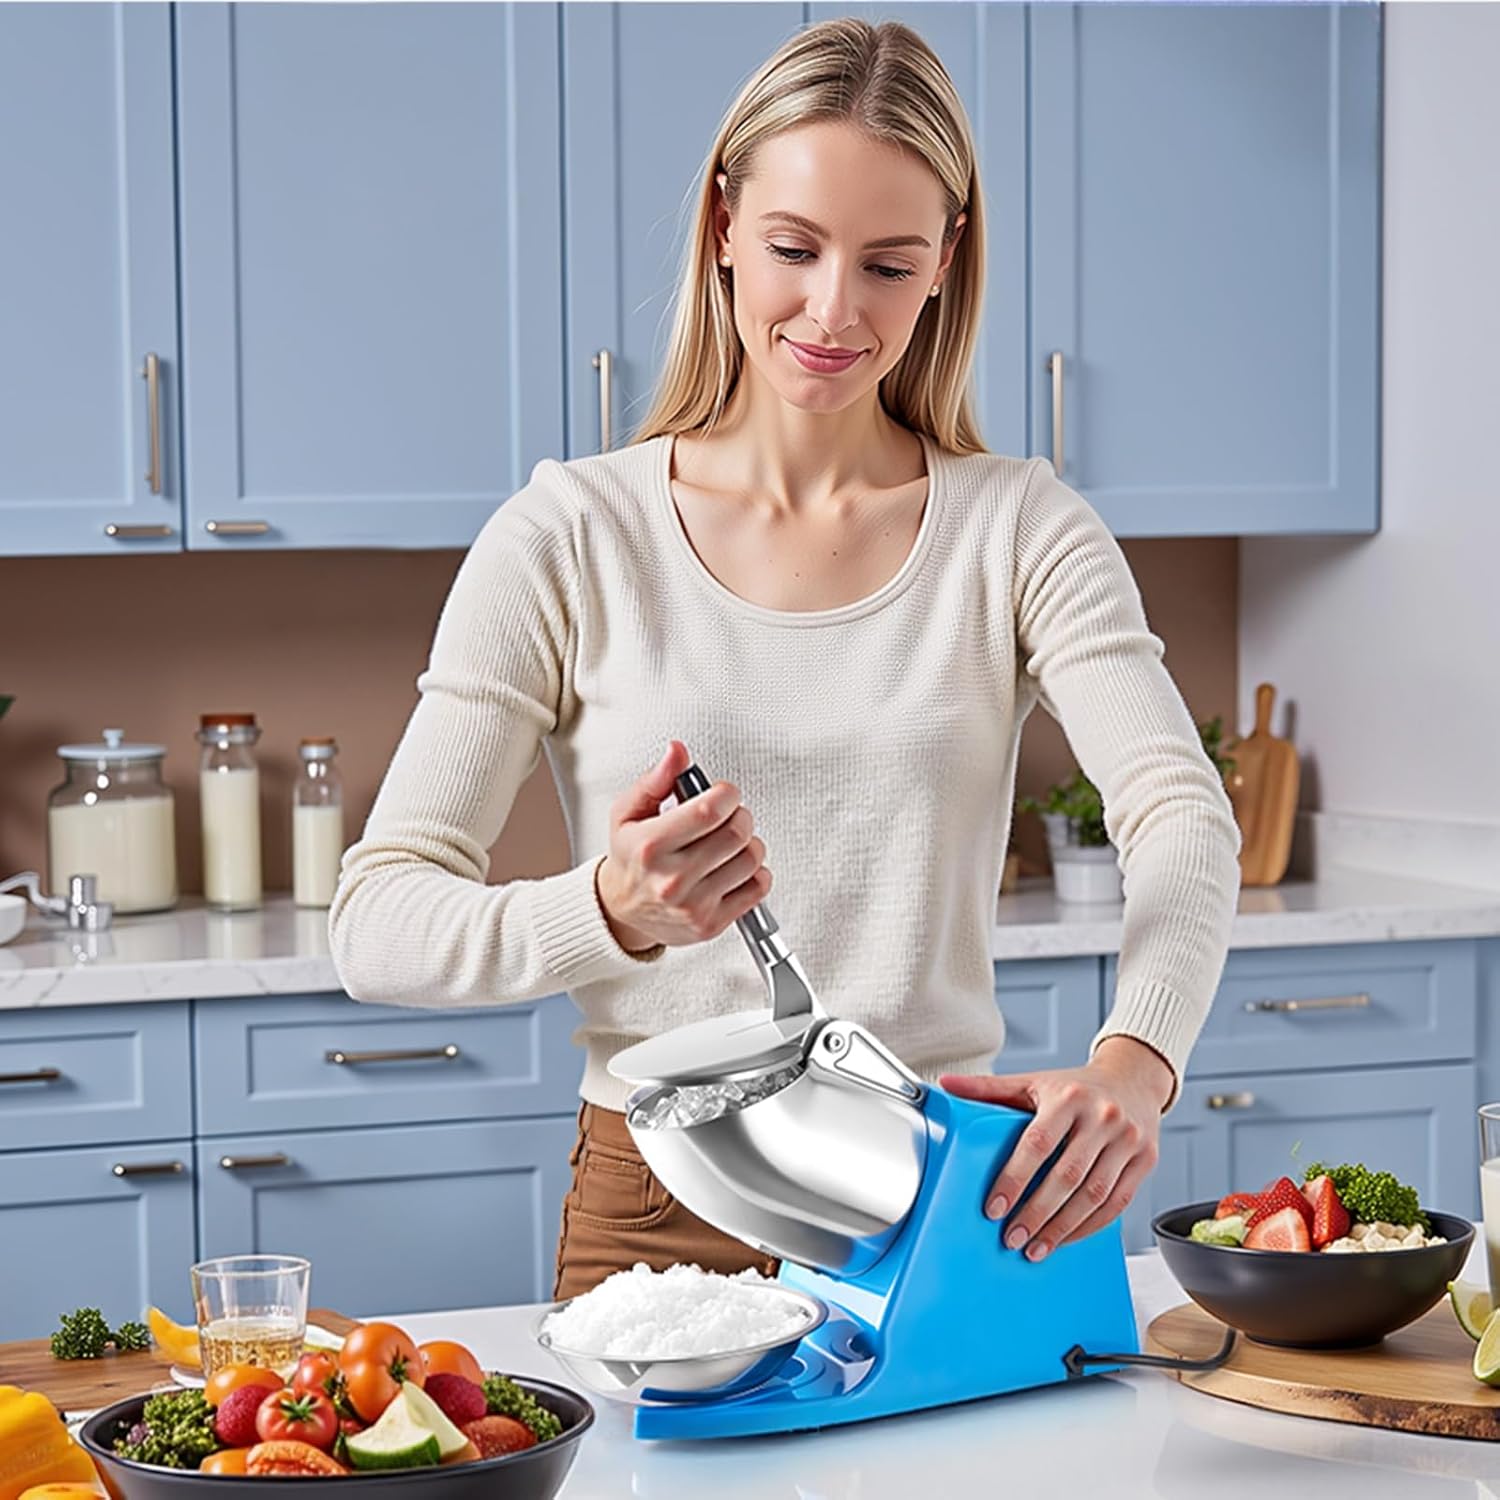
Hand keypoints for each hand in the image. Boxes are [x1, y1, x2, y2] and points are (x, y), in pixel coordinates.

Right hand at [596, 740, 771, 951]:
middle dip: (739, 815)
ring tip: (731, 842)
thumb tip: (677, 752)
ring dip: (749, 843)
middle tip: (729, 815)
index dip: (726, 794)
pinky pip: (757, 889)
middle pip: (735, 833)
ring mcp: (693, 905)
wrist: (620, 910)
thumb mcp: (629, 813)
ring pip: (751, 859)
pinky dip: (756, 873)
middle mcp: (672, 879)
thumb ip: (656, 779)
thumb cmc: (630, 858)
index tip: (724, 793)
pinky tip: (736, 867)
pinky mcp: (711, 924)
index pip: (708, 810)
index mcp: (651, 846)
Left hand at [938, 1036, 1173, 1260]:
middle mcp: (1102, 1117)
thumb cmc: (1075, 1086)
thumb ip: (988, 1088)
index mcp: (1068, 1096)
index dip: (1014, 1178)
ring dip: (1063, 1228)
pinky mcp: (1146, 1161)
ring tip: (1035, 1247)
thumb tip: (944, 1084)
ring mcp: (1128, 1140)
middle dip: (1036, 1213)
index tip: (993, 1208)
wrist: (1132, 1079)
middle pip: (1067, 1175)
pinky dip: (1090, 1227)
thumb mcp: (1032, 1082)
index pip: (1037, 1143)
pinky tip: (1066, 1239)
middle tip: (1011, 1237)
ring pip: (1095, 1195)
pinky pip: (1118, 1203)